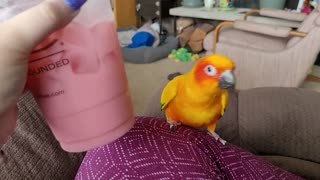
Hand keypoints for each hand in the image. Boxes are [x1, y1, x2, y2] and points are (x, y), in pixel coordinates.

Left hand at [0, 0, 85, 144]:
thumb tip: (74, 3)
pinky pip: (43, 64)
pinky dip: (57, 64)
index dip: (49, 3)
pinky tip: (71, 64)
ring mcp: (12, 59)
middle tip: (83, 24)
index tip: (73, 6)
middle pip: (36, 24)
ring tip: (82, 42)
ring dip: (61, 45)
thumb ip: (42, 18)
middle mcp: (5, 39)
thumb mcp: (14, 41)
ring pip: (42, 45)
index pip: (25, 4)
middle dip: (60, 24)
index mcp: (0, 23)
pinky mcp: (20, 77)